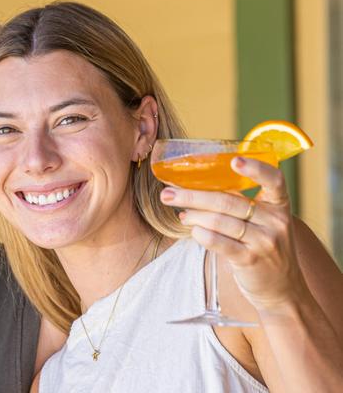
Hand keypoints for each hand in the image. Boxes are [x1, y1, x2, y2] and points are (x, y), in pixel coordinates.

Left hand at [160, 157, 307, 312]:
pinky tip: (192, 230)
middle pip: (228, 201)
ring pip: (219, 221)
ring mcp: (265, 241)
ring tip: (181, 214)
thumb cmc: (263, 247)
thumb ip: (240, 205)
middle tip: (168, 193)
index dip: (255, 169)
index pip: (274, 180)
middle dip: (193, 196)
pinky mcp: (251, 260)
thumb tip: (194, 187)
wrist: (282, 289)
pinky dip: (201, 234)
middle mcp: (276, 221)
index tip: (234, 160)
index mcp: (279, 205)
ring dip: (193, 215)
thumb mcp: (262, 223)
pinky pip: (219, 242)